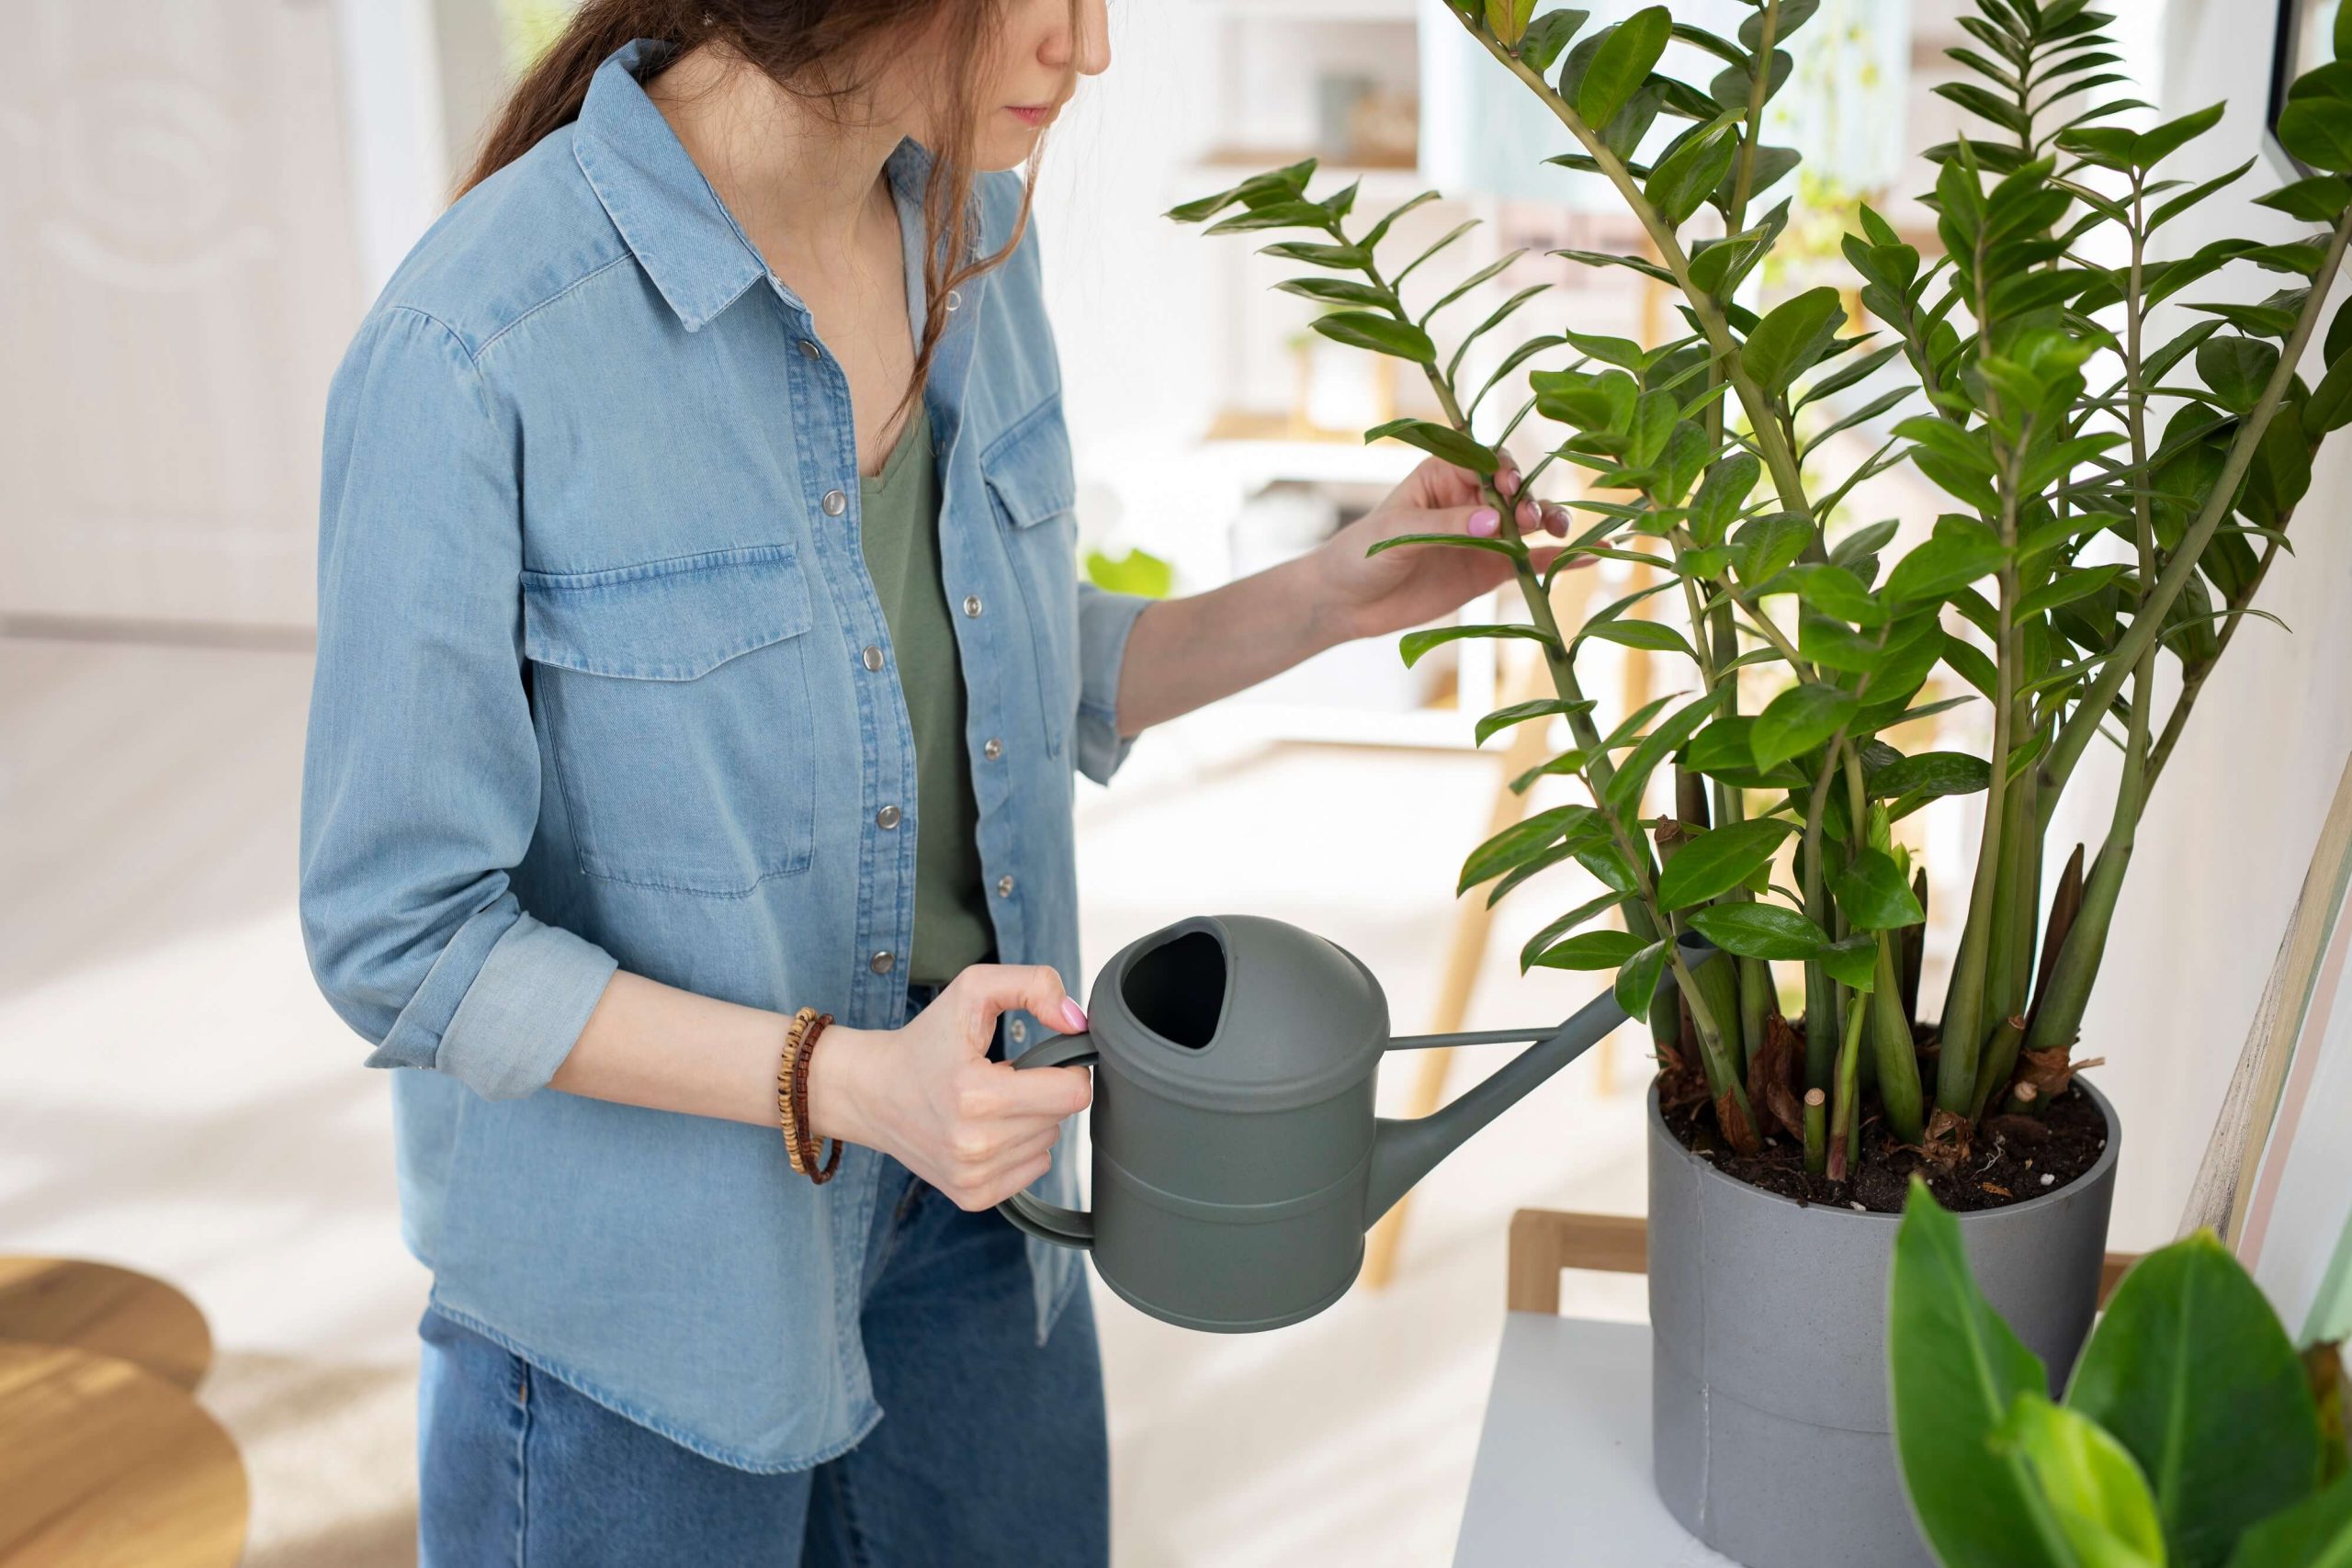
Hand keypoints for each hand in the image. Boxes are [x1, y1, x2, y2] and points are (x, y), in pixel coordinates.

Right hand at [807, 965, 1092, 1210]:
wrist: (871, 1092)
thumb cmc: (924, 1041)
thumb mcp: (973, 990)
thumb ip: (1033, 985)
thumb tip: (1077, 1021)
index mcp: (977, 1094)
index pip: (1072, 1092)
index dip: (1067, 1069)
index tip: (1042, 1060)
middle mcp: (975, 1144)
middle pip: (1062, 1118)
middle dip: (1042, 1092)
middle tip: (1004, 1079)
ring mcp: (972, 1175)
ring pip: (1049, 1143)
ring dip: (1030, 1120)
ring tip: (989, 1103)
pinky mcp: (972, 1195)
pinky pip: (1033, 1169)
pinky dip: (1019, 1148)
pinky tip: (987, 1130)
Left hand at [1309, 454, 1586, 644]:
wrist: (1349, 602)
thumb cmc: (1362, 554)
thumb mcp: (1398, 533)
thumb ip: (1445, 526)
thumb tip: (1494, 524)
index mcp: (1444, 473)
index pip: (1484, 461)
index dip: (1502, 470)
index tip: (1507, 488)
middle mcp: (1471, 498)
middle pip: (1514, 489)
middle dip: (1528, 498)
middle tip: (1529, 520)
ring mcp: (1485, 534)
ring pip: (1529, 521)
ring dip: (1550, 520)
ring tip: (1560, 531)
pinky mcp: (1492, 569)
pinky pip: (1532, 561)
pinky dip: (1559, 559)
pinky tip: (1589, 556)